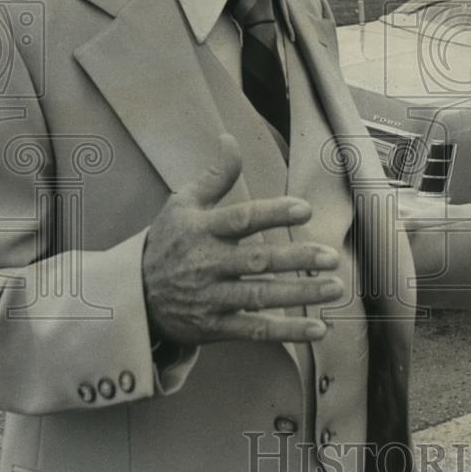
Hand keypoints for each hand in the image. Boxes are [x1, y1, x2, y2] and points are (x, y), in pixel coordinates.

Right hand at [143, 133, 342, 346]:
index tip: (305, 209)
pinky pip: (255, 330)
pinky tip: (317, 330)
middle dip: (296, 259)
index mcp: (202, 230)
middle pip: (257, 261)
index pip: (241, 219)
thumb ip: (215, 176)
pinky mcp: (216, 326)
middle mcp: (207, 264)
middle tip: (332, 256)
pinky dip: (287, 332)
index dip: (273, 214)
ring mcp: (212, 298)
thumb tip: (231, 139)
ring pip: (260, 297)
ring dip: (300, 294)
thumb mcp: (182, 204)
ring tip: (335, 288)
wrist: (135, 295)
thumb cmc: (168, 242)